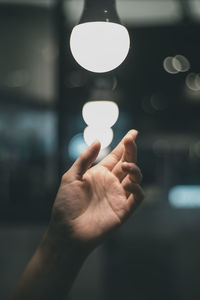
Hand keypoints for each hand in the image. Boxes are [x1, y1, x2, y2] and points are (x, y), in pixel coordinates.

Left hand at [48, 130, 143, 250]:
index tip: (132, 133)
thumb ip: (84, 159)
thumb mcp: (71, 177)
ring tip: (125, 166)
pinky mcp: (124, 210)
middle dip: (131, 150)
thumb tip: (98, 141)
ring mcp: (118, 196)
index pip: (116, 156)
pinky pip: (137, 196)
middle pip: (127, 163)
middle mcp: (111, 183)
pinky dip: (137, 188)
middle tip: (131, 139)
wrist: (67, 231)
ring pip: (135, 178)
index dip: (124, 145)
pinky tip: (128, 184)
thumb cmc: (66, 204)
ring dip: (134, 169)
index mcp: (99, 174)